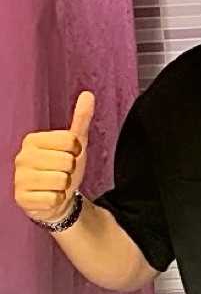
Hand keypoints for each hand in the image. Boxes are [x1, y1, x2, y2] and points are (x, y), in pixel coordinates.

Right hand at [14, 91, 94, 222]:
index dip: (76, 150)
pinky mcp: (21, 199)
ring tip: (56, 184)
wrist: (56, 198)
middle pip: (66, 161)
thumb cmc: (64, 167)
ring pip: (61, 180)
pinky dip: (57, 199)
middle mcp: (22, 157)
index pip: (70, 140)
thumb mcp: (76, 142)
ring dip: (65, 186)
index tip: (70, 154)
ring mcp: (19, 179)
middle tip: (62, 172)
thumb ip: (81, 118)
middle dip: (70, 169)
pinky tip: (50, 196)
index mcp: (32, 140)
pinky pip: (53, 198)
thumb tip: (88, 94)